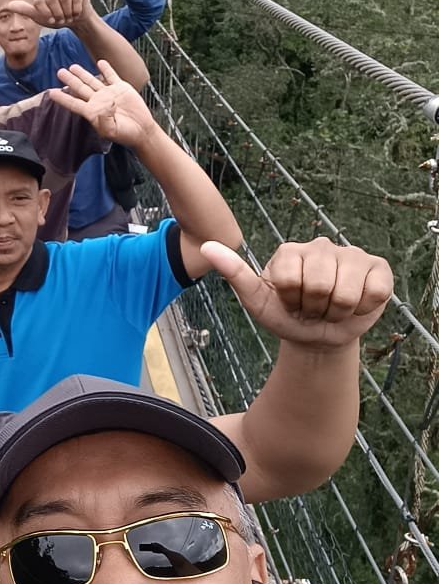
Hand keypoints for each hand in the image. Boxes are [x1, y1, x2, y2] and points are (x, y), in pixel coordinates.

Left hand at [4, 0, 93, 29]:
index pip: (39, 1)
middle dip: (57, 13)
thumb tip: (8, 5)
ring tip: (68, 16)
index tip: (50, 20)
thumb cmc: (57, 18)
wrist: (75, 20)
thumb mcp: (39, 17)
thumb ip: (25, 10)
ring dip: (67, 12)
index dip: (45, 13)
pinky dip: (76, 9)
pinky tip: (76, 11)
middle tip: (61, 19)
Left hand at [48, 60, 155, 146]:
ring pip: (92, 81)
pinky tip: (100, 62)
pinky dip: (106, 69)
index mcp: (92, 112)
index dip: (62, 98)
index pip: (74, 103)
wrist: (141, 130)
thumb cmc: (125, 134)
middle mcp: (98, 101)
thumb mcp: (111, 131)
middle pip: (80, 88)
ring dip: (83, 73)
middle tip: (60, 72)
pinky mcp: (121, 88)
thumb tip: (104, 104)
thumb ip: (104, 119)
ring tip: (72, 66)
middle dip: (70, 80)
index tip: (51, 92)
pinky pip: (111, 76)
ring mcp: (109, 93)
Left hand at [201, 238, 392, 349]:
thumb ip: (233, 272)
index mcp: (289, 251)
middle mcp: (321, 246)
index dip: (290, 301)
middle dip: (313, 308)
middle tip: (311, 308)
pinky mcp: (379, 268)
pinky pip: (374, 292)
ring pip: (346, 293)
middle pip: (318, 285)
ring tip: (329, 308)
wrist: (316, 337)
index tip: (289, 303)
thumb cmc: (284, 316)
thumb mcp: (255, 300)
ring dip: (336, 312)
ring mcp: (352, 254)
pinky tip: (355, 305)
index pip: (289, 280)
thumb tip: (205, 246)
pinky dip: (362, 309)